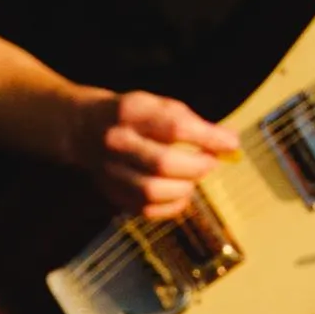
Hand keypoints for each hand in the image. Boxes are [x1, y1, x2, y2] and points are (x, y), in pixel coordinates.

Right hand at [67, 89, 234, 218]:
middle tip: (211, 163)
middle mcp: (116, 142)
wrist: (83, 128)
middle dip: (196, 167)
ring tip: (193, 177)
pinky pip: (145, 209)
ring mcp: (109, 170)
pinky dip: (171, 206)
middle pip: (162, 163)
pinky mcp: (111, 192)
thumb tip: (229, 143)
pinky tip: (181, 194)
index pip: (174, 127)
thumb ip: (192, 122)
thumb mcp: (158, 104)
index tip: (231, 144)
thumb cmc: (132, 115)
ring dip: (184, 188)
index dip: (207, 138)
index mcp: (131, 111)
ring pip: (152, 191)